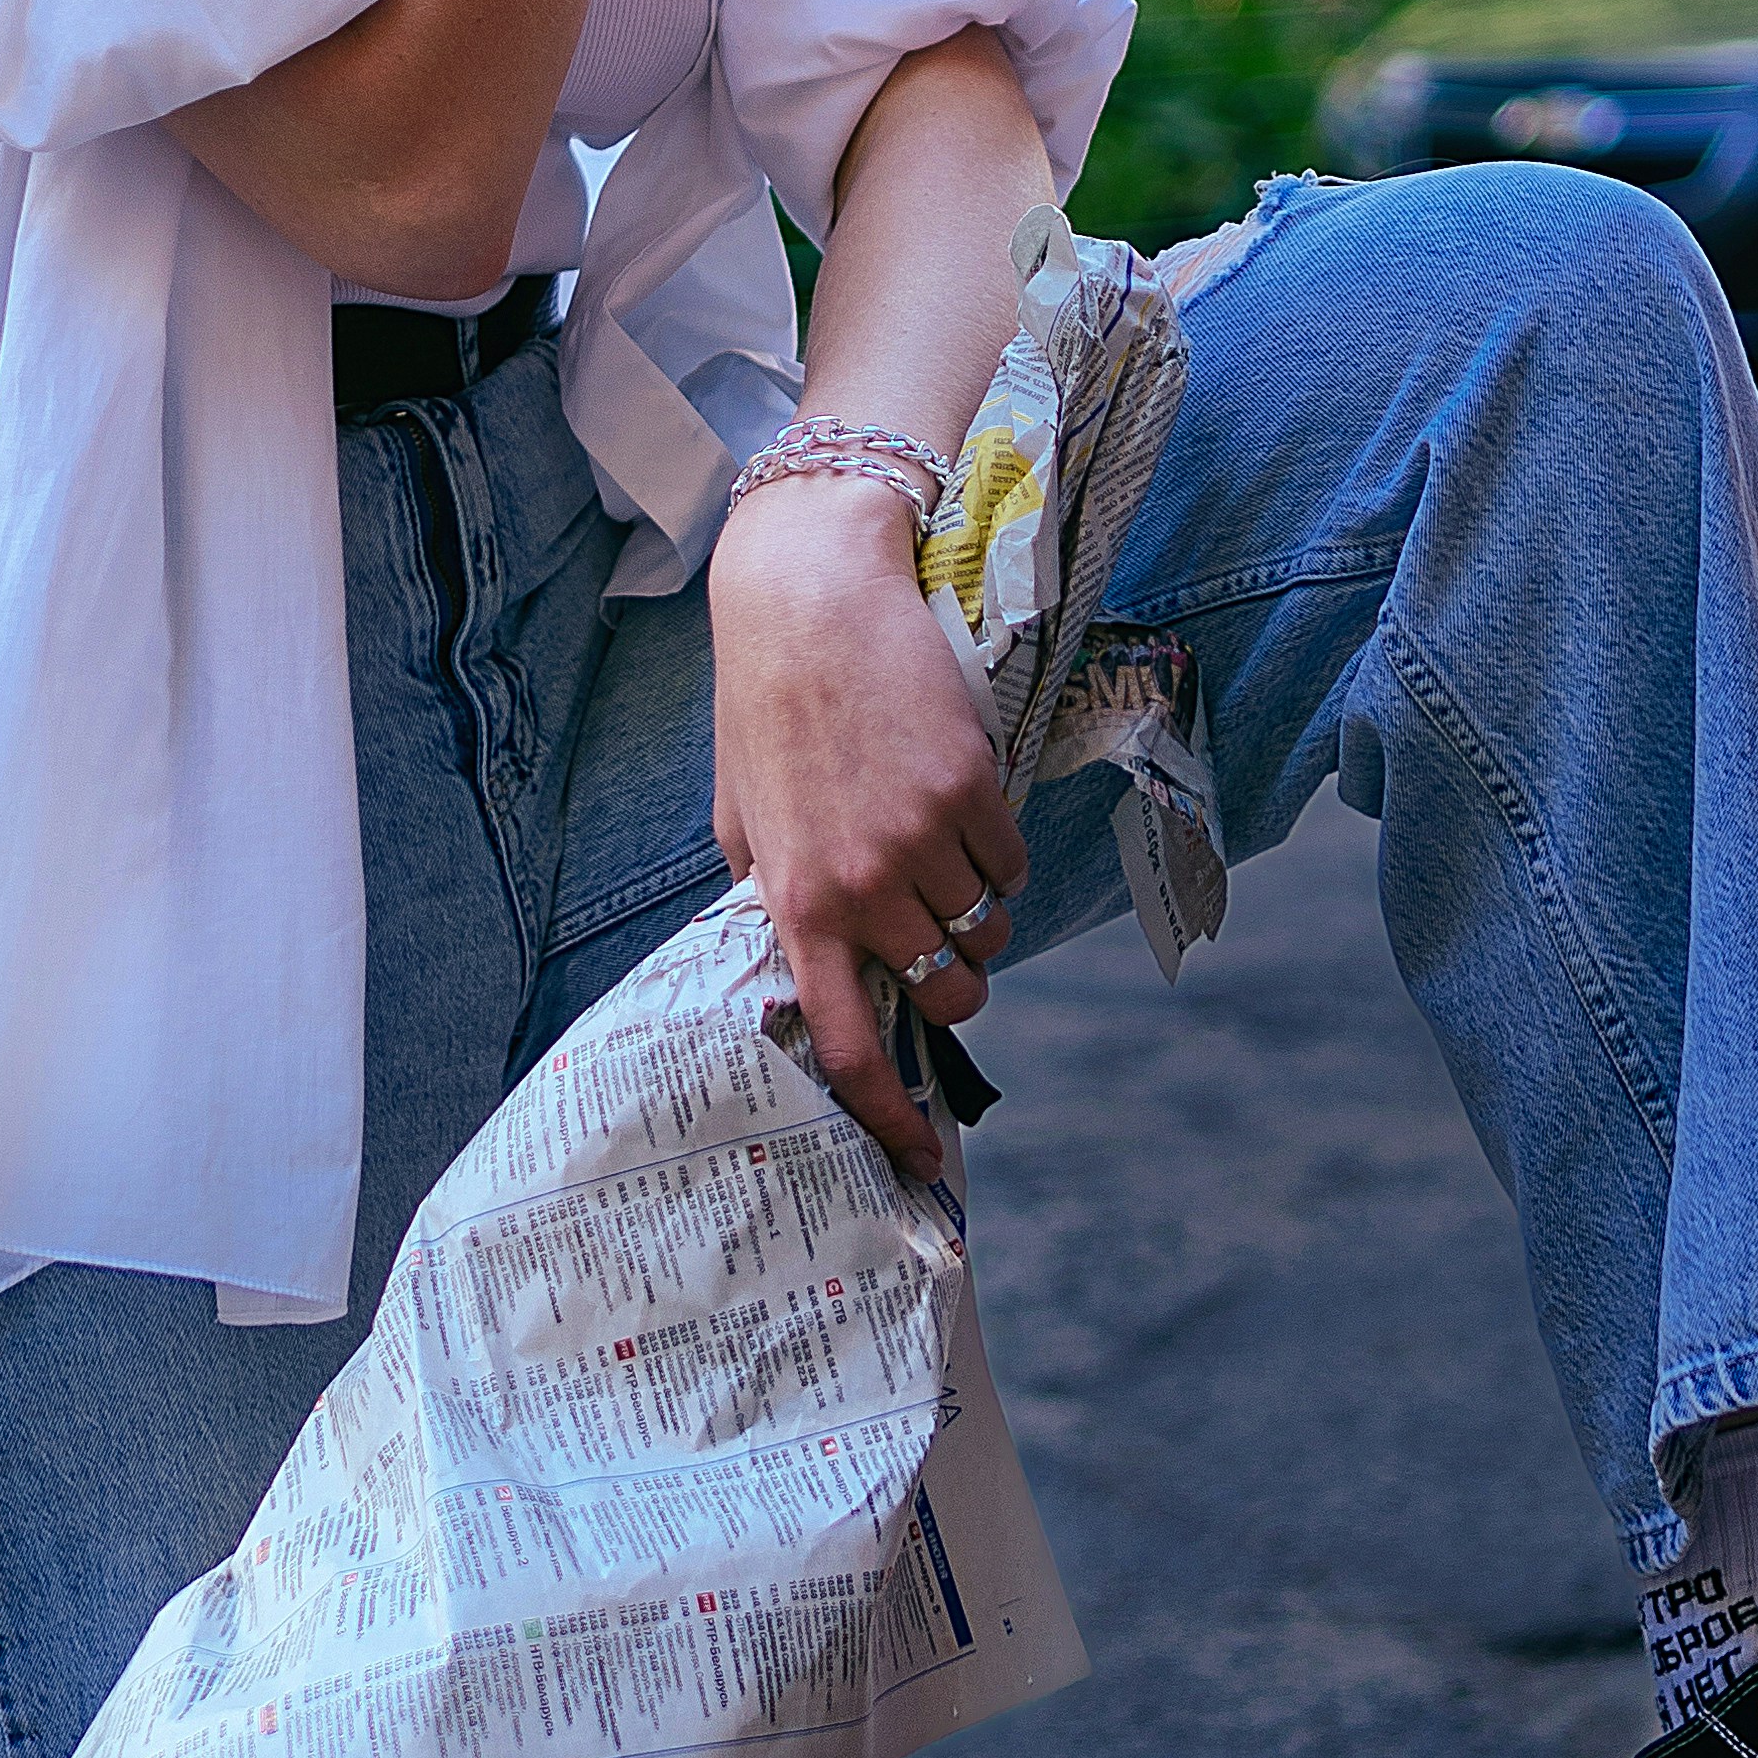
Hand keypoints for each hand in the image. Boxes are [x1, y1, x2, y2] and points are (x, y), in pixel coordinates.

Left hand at [705, 476, 1027, 1180]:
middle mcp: (862, 885)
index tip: (918, 1157)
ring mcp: (922, 840)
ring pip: (989, 932)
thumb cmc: (766, 708)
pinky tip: (960, 804)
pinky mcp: (974, 791)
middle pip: (949, 994)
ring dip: (979, 913)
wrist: (810, 600)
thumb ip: (776, 898)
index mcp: (797, 903)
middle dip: (957, 983)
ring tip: (942, 853)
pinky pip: (1012, 863)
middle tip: (939, 938)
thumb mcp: (744, 819)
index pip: (847, 1043)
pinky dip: (998, 853)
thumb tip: (806, 968)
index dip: (889, 1116)